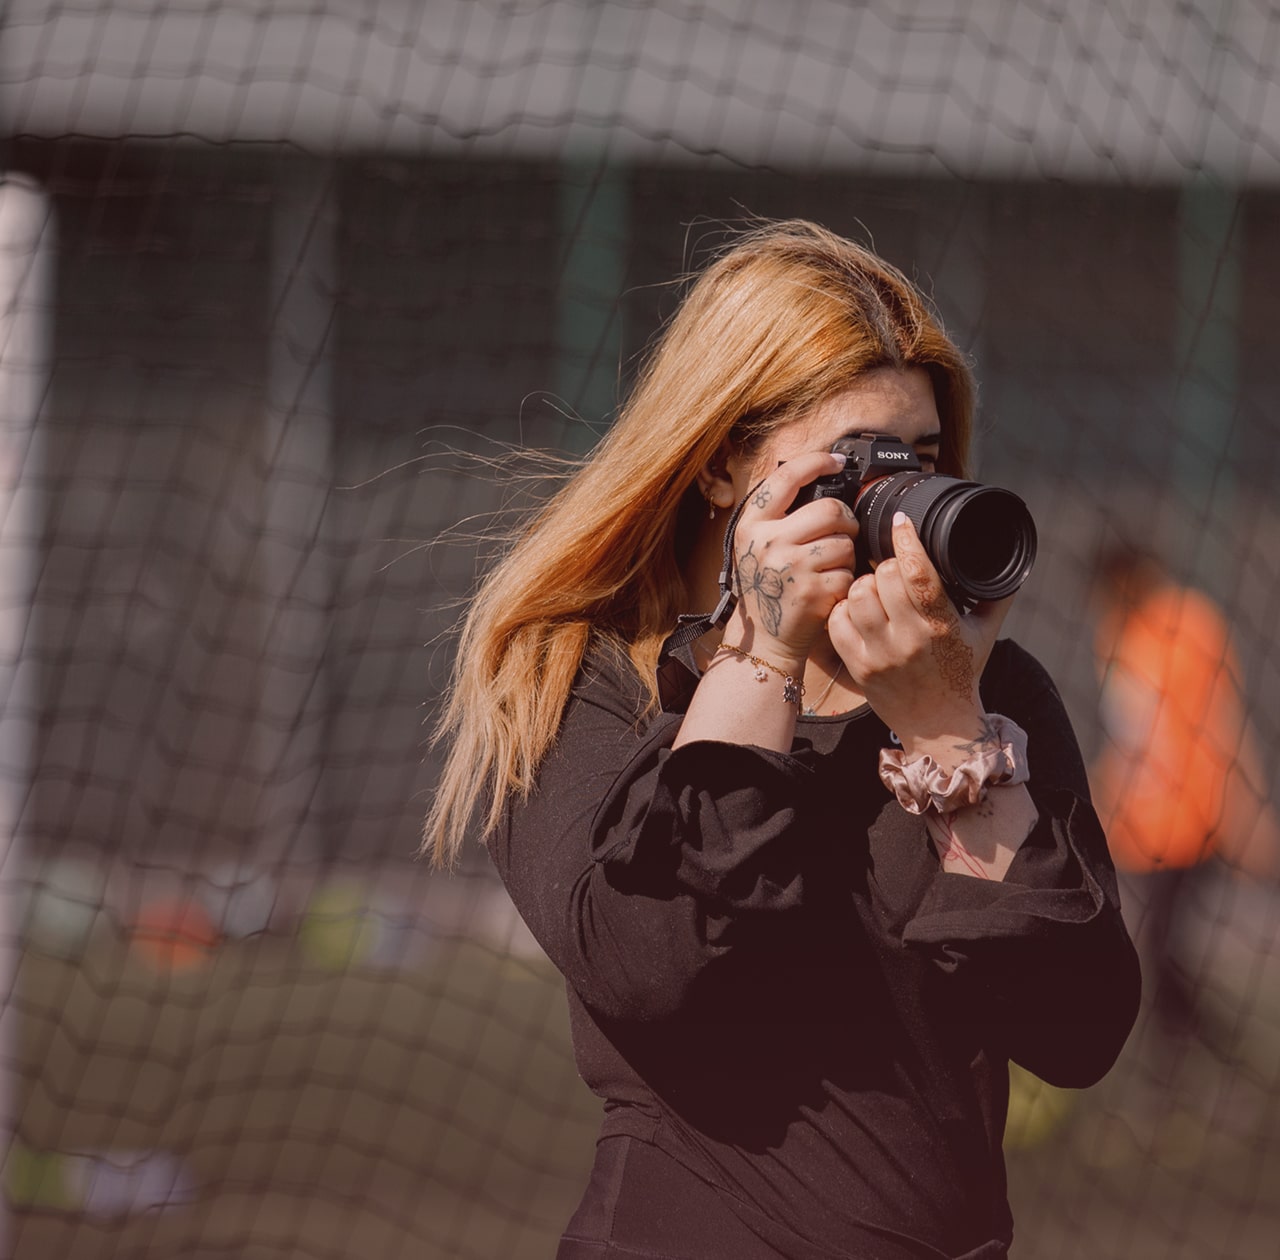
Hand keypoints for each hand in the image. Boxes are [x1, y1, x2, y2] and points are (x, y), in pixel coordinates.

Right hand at [722, 451, 857, 668]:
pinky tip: (829, 588)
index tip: (836, 461)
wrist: (765, 640)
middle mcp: (767, 542)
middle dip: (845, 519)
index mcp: (751, 525)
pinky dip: (846, 580)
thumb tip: (817, 480)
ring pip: (844, 541)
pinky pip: (848, 571)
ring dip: (847, 554)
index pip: (786, 477)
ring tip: (830, 567)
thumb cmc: (766, 589)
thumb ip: (777, 517)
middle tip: (842, 531)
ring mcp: (790, 567)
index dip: (816, 461)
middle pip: (830, 509)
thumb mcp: (755, 547)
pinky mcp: (812, 591)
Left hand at [827, 511, 1013, 756]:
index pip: (918, 571)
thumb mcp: (985, 633)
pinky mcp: (858, 667)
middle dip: (886, 566)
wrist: (940, 726)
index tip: (902, 520)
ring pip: (857, 595)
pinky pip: (836, 622)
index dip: (906, 539)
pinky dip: (843, 610)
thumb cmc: (962, 673)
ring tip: (875, 591)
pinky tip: (857, 611)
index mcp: (942, 625)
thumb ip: (996, 595)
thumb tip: (1013, 560)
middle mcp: (909, 639)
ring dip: (864, 586)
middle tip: (891, 571)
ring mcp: (879, 654)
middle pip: (884, 577)